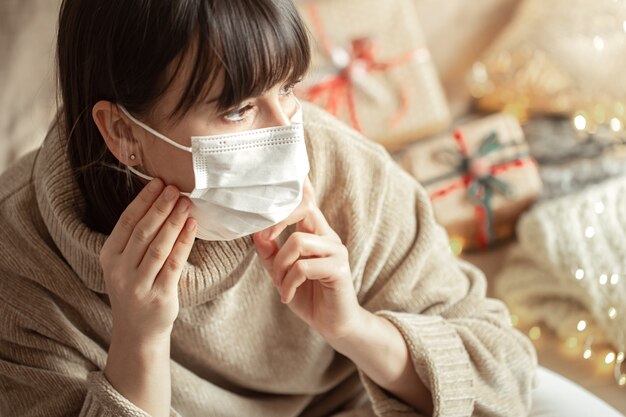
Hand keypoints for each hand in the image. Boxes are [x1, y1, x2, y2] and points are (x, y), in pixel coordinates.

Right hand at [99, 178, 196, 343]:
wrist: (138, 331)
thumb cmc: (136, 288)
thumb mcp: (125, 263)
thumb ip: (136, 238)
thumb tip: (160, 200)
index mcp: (109, 257)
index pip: (126, 222)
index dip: (143, 200)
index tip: (158, 182)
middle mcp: (120, 270)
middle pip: (143, 232)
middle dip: (160, 207)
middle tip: (176, 189)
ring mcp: (139, 285)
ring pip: (158, 246)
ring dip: (174, 222)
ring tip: (186, 203)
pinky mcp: (159, 296)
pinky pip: (173, 263)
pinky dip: (184, 242)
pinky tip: (192, 226)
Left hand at [253, 177, 361, 340]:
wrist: (333, 325)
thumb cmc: (309, 296)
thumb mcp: (282, 273)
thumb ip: (270, 253)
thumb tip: (256, 233)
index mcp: (317, 233)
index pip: (306, 201)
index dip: (290, 193)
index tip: (265, 202)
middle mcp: (328, 237)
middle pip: (304, 209)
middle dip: (277, 222)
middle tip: (263, 240)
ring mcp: (336, 251)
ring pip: (298, 241)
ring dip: (281, 265)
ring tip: (280, 285)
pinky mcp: (339, 269)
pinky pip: (304, 267)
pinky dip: (289, 282)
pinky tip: (287, 296)